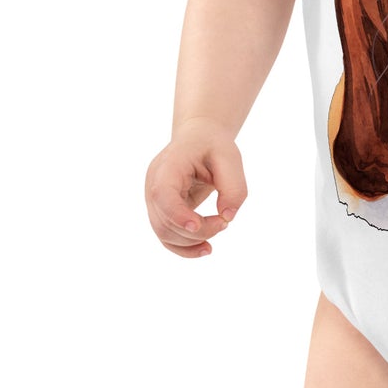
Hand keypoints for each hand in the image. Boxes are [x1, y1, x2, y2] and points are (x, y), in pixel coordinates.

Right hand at [144, 121, 248, 258]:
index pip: (163, 194)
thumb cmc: (213, 145)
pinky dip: (184, 247)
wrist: (198, 139)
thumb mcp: (230, 158)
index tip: (196, 225)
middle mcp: (154, 185)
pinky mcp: (161, 211)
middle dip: (197, 231)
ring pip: (164, 233)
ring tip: (220, 228)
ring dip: (192, 241)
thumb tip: (227, 217)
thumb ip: (233, 187)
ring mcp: (154, 200)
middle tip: (225, 222)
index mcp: (168, 166)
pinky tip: (205, 248)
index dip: (177, 214)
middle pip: (164, 221)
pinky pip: (166, 236)